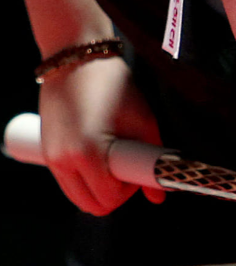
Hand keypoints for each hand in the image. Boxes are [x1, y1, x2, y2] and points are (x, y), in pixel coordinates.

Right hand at [38, 56, 164, 215]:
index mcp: (88, 153)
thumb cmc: (113, 85)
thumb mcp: (142, 119)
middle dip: (114, 193)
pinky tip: (98, 155)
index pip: (111, 198)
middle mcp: (64, 161)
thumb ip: (151, 158)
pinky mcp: (46, 152)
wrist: (77, 60)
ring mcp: (51, 159)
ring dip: (98, 188)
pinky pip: (68, 182)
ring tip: (113, 158)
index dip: (130, 190)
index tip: (138, 169)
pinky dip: (84, 179)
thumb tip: (159, 195)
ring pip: (78, 198)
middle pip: (92, 206)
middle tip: (126, 166)